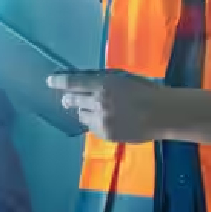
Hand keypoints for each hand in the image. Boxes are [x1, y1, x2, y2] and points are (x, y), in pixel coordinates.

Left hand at [48, 69, 165, 143]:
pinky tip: (107, 120)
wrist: (161, 114)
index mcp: (102, 84)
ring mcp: (100, 119)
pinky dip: (95, 123)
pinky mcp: (105, 134)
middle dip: (69, 99)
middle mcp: (97, 101)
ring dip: (84, 111)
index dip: (59, 81)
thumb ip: (103, 80)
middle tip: (67, 99)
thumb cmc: (144, 90)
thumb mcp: (122, 78)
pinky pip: (92, 127)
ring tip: (95, 110)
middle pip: (73, 100)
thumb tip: (85, 82)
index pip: (73, 82)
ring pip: (81, 115)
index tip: (49, 81)